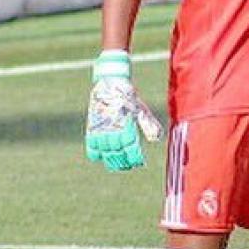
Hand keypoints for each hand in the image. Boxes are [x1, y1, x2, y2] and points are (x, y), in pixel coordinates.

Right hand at [84, 50, 163, 171]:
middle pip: (119, 154)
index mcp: (127, 125)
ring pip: (106, 153)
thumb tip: (156, 139)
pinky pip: (91, 147)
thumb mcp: (141, 110)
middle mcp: (114, 129)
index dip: (135, 158)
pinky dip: (96, 154)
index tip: (139, 163)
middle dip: (124, 162)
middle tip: (128, 165)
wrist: (110, 84)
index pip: (131, 149)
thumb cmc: (129, 98)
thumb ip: (149, 125)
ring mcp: (101, 129)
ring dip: (112, 161)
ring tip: (117, 164)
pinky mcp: (92, 127)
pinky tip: (102, 157)